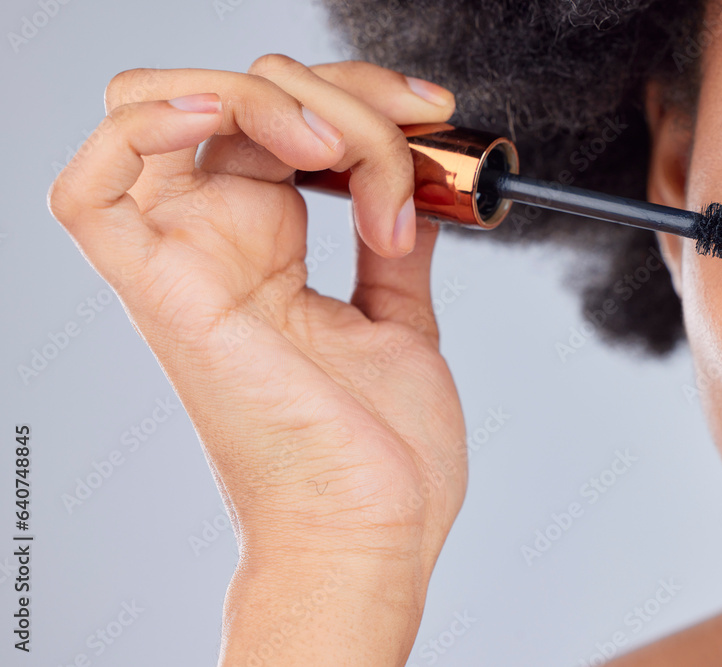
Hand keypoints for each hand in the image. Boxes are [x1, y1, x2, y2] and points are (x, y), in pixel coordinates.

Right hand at [48, 54, 467, 664]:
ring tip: (345, 150)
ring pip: (172, 112)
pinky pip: (92, 194)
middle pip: (239, 100)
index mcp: (265, 256)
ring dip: (273, 97)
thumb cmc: (382, 457)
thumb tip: (412, 187)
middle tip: (415, 128)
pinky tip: (220, 114)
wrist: (371, 533)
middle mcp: (216, 250)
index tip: (434, 114)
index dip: (357, 96)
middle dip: (341, 91)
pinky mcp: (167, 299)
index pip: (279, 124)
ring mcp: (185, 269)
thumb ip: (392, 250)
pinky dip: (143, 128)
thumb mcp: (399, 323)